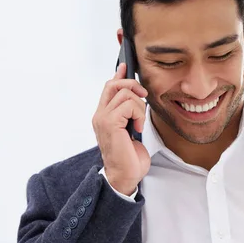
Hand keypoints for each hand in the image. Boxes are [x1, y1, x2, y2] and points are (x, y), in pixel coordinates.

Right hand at [92, 63, 150, 195]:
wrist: (125, 176)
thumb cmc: (129, 158)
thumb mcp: (131, 131)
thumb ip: (129, 114)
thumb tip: (137, 98)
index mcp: (103, 116)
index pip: (108, 88)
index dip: (118, 75)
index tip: (125, 66)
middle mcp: (100, 115)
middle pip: (114, 84)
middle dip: (132, 85)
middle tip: (144, 98)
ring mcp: (103, 119)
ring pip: (125, 93)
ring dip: (140, 108)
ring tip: (139, 125)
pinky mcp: (110, 123)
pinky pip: (129, 105)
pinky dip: (139, 115)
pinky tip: (137, 130)